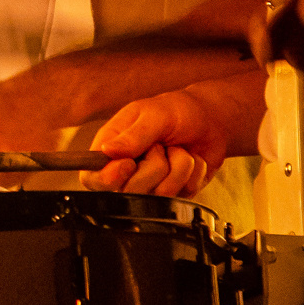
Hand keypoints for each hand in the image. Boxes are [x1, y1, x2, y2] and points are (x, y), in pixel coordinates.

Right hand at [89, 88, 232, 196]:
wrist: (210, 119)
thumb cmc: (176, 110)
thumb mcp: (154, 115)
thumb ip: (134, 135)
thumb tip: (106, 150)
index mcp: (111, 148)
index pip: (92, 178)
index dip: (107, 179)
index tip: (128, 164)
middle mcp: (128, 171)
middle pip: (130, 191)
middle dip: (155, 166)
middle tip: (161, 145)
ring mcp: (152, 184)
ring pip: (161, 194)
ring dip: (179, 166)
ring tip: (177, 148)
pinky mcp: (175, 192)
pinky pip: (184, 193)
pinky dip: (194, 172)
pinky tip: (191, 158)